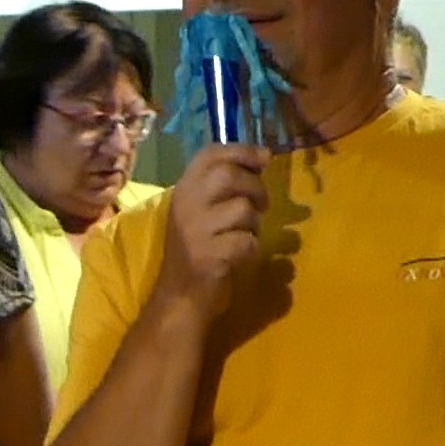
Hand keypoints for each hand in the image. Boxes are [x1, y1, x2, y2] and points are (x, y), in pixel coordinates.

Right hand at [160, 144, 271, 317]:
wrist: (180, 294)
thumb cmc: (197, 249)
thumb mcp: (200, 210)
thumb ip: (222, 185)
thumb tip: (263, 157)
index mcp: (182, 190)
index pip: (210, 154)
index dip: (241, 151)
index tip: (264, 158)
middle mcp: (185, 205)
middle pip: (229, 175)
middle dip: (256, 187)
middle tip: (262, 204)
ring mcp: (195, 231)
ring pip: (243, 209)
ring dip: (254, 222)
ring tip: (244, 233)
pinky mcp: (209, 256)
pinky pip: (248, 240)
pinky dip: (252, 247)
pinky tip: (239, 253)